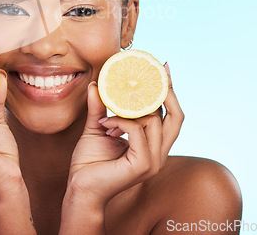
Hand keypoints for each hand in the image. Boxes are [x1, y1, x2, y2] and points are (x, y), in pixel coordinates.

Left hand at [66, 62, 183, 205]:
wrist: (80, 189)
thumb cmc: (89, 163)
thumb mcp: (97, 127)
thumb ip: (100, 107)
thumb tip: (95, 83)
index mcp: (153, 144)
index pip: (171, 115)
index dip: (169, 91)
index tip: (162, 68)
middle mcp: (158, 153)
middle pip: (177, 116)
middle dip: (167, 91)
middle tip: (156, 70)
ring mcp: (153, 161)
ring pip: (155, 120)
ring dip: (130, 109)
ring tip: (109, 114)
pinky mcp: (142, 165)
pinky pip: (138, 131)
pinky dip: (121, 121)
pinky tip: (105, 125)